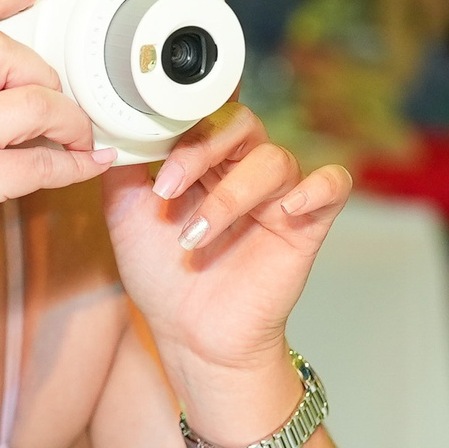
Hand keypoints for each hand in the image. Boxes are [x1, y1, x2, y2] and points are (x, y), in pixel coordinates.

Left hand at [103, 103, 351, 418]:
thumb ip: (123, 165)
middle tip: (167, 188)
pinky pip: (333, 186)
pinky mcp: (306, 226)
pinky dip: (317, 187)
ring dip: (230, 195)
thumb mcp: (126, 213)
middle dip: (201, 148)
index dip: (180, 122)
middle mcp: (242, 169)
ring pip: (274, 160)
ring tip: (195, 237)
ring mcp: (276, 195)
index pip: (204, 111)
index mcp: (204, 159)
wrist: (189, 335)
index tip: (148, 153)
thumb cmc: (162, 275)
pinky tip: (288, 208)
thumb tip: (114, 123)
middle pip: (241, 123)